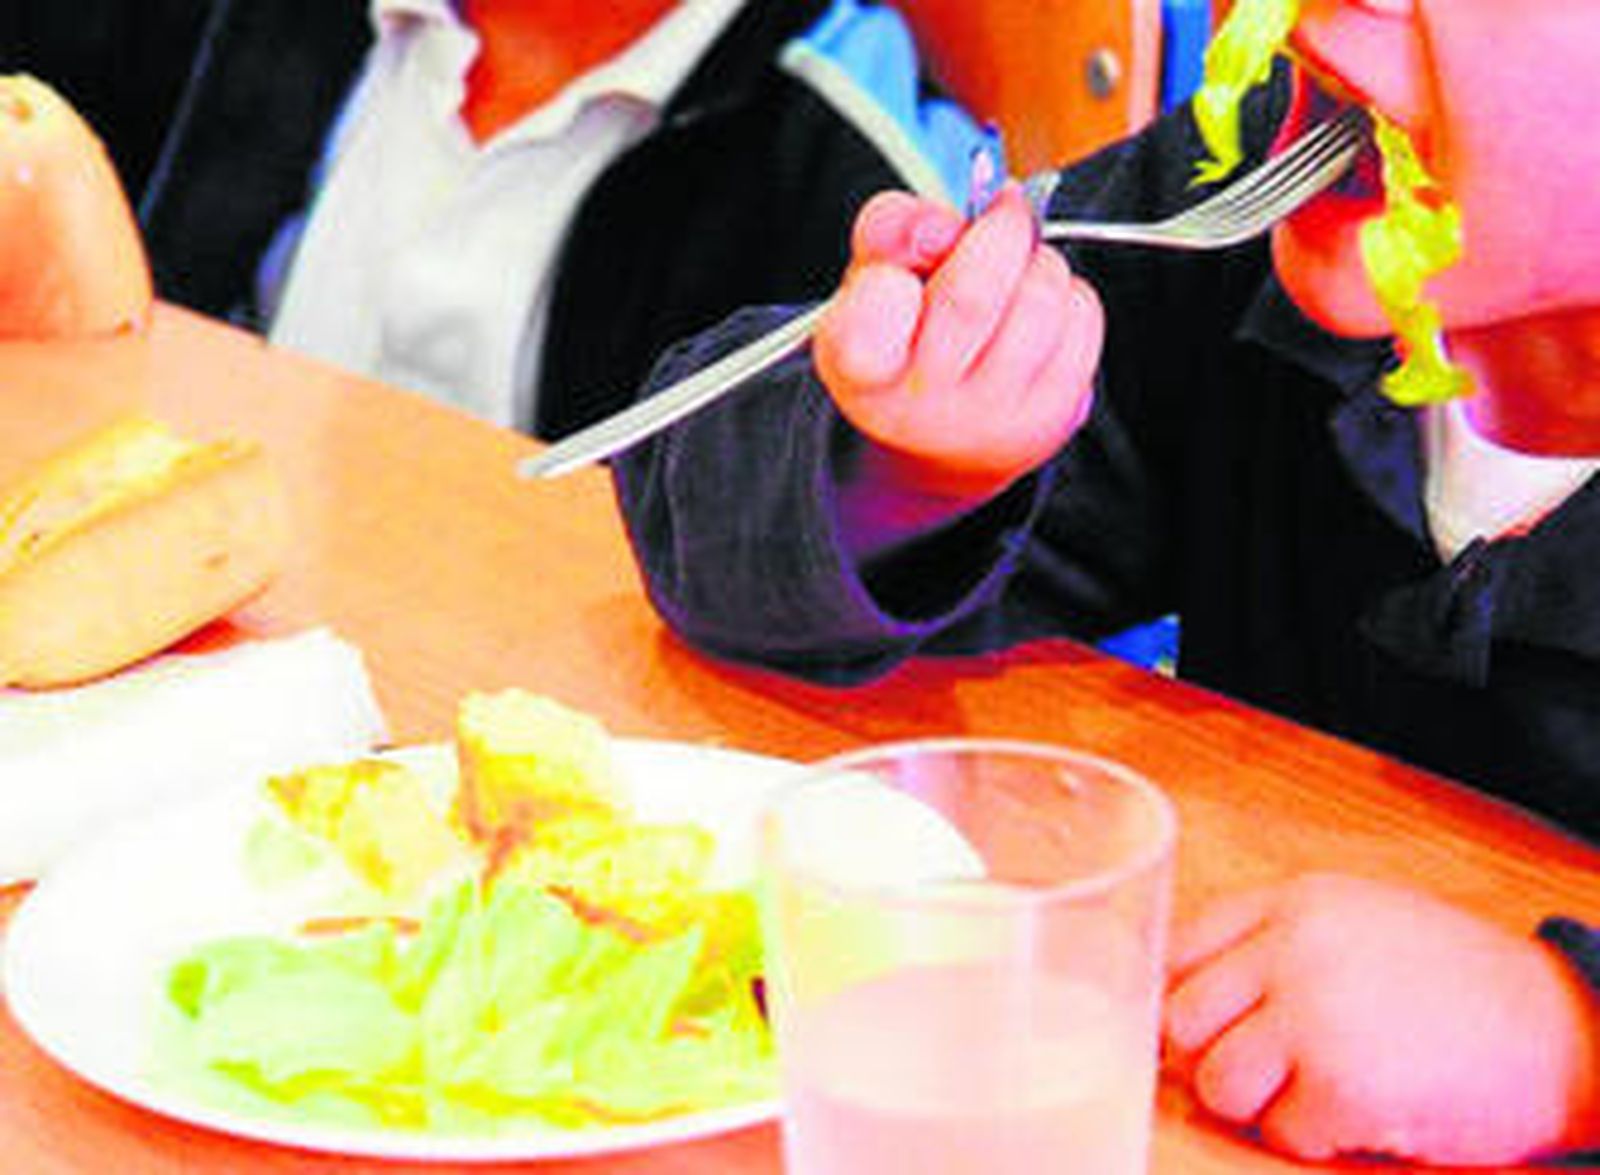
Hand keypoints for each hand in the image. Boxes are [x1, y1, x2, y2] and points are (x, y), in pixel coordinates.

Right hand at [814, 185, 1102, 503]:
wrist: (939, 438)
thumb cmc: (903, 343)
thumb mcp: (868, 281)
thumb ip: (889, 230)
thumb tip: (942, 225)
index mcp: (860, 366)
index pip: (876, 307)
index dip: (896, 270)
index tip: (906, 267)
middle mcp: (921, 404)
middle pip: (973, 294)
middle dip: (1001, 231)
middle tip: (1000, 214)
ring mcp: (990, 417)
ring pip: (1039, 301)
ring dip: (1040, 261)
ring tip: (1018, 271)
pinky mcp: (1049, 418)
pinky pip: (1081, 321)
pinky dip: (1069, 294)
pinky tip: (1037, 308)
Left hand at [1164, 873, 1599, 1164]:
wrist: (1559, 1029)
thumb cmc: (1458, 983)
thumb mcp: (1356, 922)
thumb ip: (1274, 942)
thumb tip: (1191, 991)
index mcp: (1292, 902)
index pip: (1179, 947)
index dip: (1185, 997)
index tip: (1208, 1027)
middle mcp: (1291, 947)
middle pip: (1181, 1016)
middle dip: (1213, 1056)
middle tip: (1264, 1072)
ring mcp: (1314, 1014)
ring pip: (1217, 1082)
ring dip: (1257, 1105)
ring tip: (1313, 1094)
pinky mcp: (1342, 1085)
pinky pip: (1280, 1132)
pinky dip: (1313, 1138)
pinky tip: (1359, 1114)